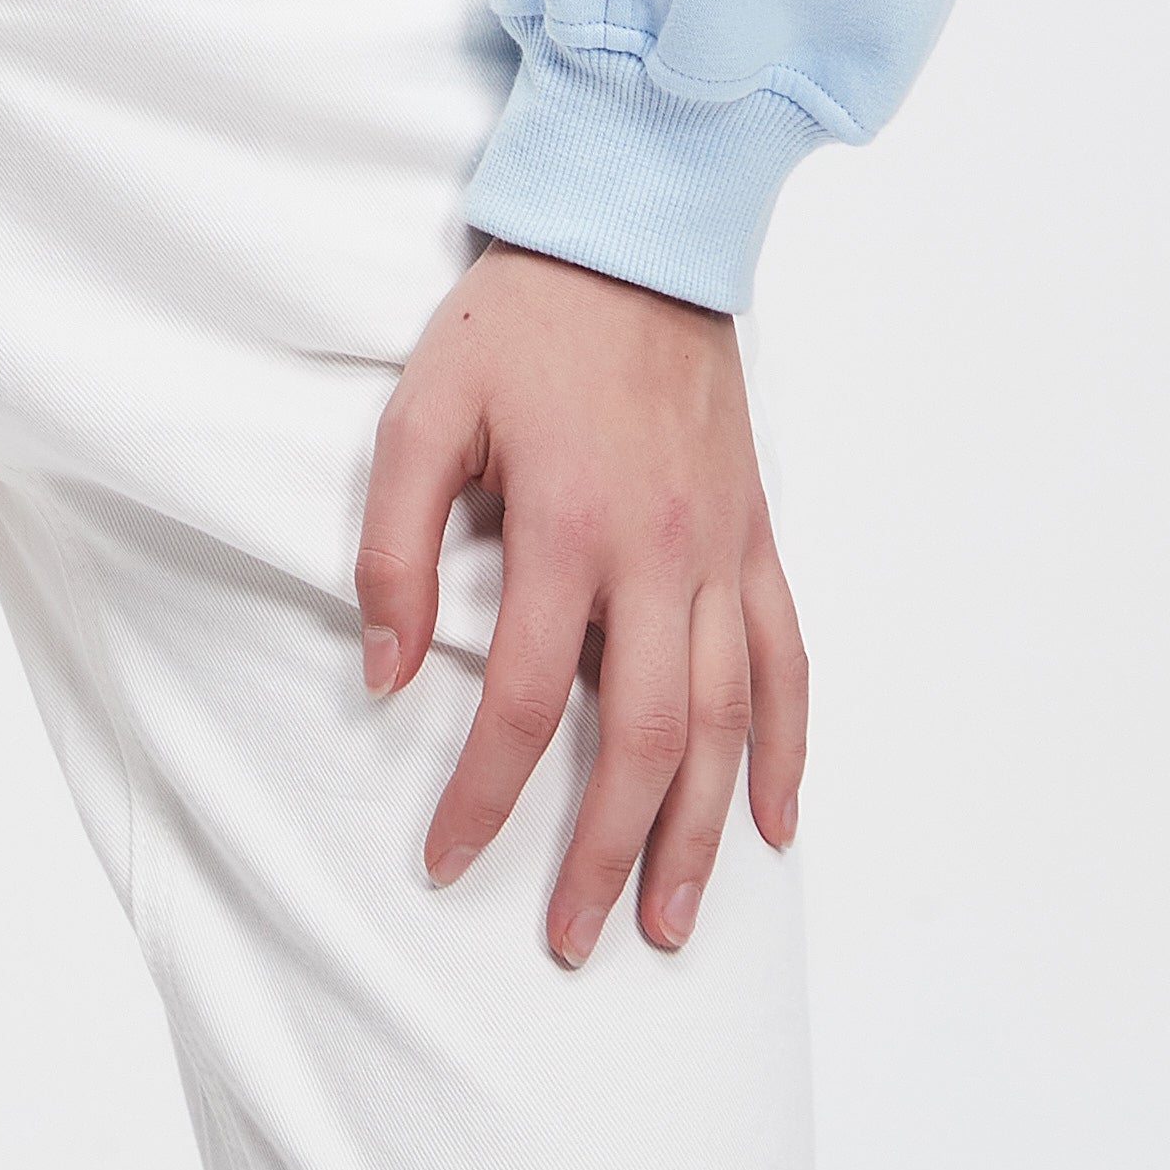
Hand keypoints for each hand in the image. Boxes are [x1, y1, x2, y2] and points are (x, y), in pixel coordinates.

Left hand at [355, 241, 804, 959]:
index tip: (448, 859)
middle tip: (573, 937)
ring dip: (698, 832)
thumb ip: (391, 541)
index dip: (482, 794)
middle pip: (641, 739)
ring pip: (725, 721)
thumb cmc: (520, 320)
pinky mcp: (756, 533)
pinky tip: (772, 822)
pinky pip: (788, 658)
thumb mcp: (421, 408)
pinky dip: (788, 747)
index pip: (518, 699)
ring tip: (670, 921)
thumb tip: (380, 671)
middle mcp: (659, 553)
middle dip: (606, 854)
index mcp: (566, 525)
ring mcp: (721, 548)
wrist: (635, 233)